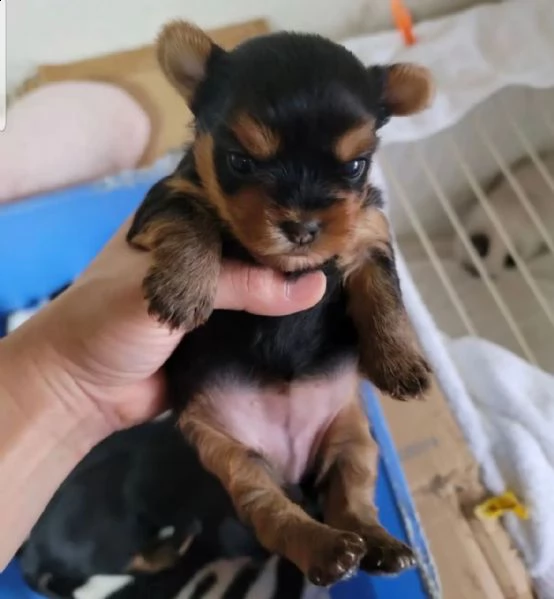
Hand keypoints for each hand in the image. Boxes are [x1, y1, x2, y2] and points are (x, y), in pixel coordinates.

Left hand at [2, 221, 325, 431]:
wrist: (82, 391)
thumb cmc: (108, 321)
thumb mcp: (171, 287)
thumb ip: (240, 283)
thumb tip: (314, 285)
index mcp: (180, 219)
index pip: (238, 197)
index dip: (277, 199)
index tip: (325, 199)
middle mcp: (201, 248)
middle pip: (256, 240)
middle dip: (292, 244)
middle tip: (344, 241)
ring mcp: (212, 289)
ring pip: (261, 280)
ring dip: (291, 283)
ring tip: (343, 273)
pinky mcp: (222, 327)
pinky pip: (259, 318)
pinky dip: (283, 317)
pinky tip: (319, 312)